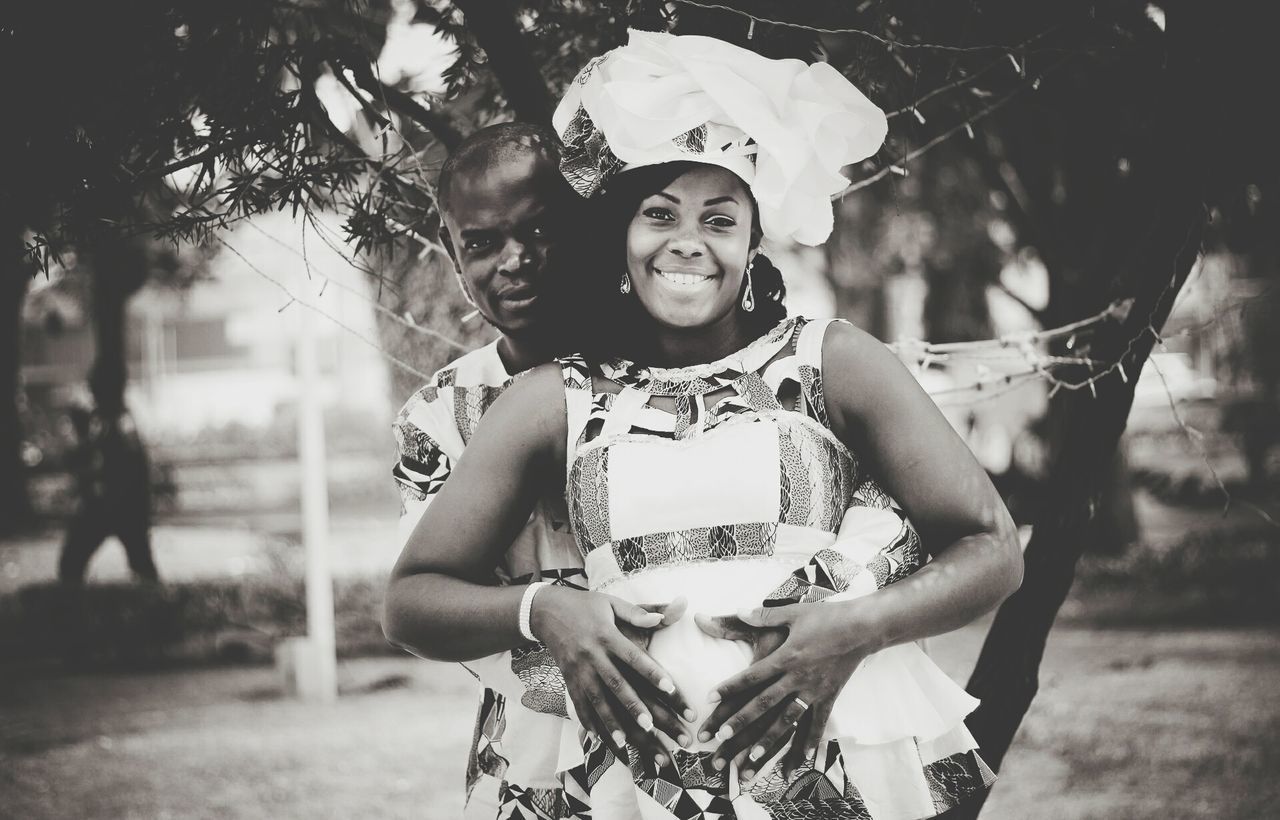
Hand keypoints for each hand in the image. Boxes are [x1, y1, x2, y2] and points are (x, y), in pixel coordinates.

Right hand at [531, 586, 694, 772]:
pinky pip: (578, 703)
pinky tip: (598, 739)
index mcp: (607, 635)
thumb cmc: (586, 606)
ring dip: (609, 721)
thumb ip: (637, 613)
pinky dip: (587, 722)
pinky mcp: (568, 679)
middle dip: (632, 705)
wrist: (546, 610)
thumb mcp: (611, 603)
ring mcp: (577, 669)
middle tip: (650, 725)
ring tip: (624, 741)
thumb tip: (660, 618)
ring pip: (595, 699)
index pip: (633, 657)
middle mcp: (592, 654)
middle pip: (615, 683)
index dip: (652, 672)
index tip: (670, 688)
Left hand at [697, 601, 874, 784]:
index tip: (709, 699)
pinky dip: (809, 741)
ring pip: (788, 719)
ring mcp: (815, 690)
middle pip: (764, 702)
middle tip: (722, 737)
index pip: (751, 675)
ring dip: (770, 739)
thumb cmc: (826, 617)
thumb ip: (763, 615)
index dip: (729, 687)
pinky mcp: (830, 697)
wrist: (863, 627)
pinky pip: (818, 723)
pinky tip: (800, 759)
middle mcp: (798, 677)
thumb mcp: (792, 612)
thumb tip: (738, 610)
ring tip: (753, 757)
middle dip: (742, 720)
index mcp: (785, 656)